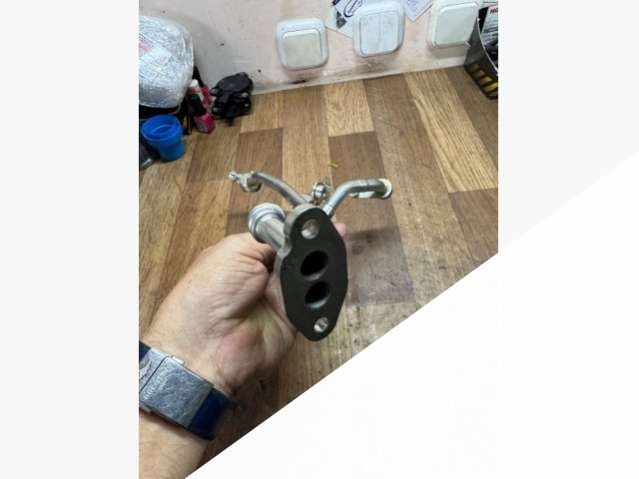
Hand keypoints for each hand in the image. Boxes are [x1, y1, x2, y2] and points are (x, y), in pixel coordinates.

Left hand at [143, 226, 344, 395]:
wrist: (208, 344)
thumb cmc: (206, 296)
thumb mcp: (236, 250)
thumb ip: (271, 239)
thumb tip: (297, 232)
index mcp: (247, 255)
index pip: (284, 237)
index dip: (300, 232)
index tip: (316, 226)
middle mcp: (264, 275)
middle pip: (302, 255)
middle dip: (313, 248)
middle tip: (325, 240)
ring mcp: (279, 298)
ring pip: (313, 276)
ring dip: (317, 270)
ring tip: (317, 264)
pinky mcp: (293, 319)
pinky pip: (316, 302)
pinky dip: (319, 294)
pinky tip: (316, 286)